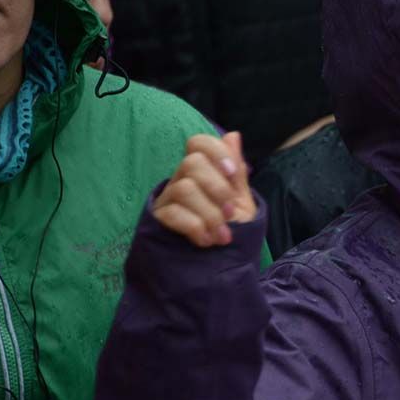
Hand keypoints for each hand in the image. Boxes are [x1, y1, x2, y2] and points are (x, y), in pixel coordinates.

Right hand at [153, 132, 257, 246]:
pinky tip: (206, 241)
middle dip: (217, 189)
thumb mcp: (241, 202)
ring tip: (222, 235)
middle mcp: (181, 180)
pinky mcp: (157, 220)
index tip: (232, 173)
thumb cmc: (230, 230)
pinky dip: (195, 227)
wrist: (219, 265)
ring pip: (184, 189)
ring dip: (210, 214)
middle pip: (191, 163)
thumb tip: (232, 134)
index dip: (216, 152)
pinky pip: (172, 214)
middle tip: (230, 212)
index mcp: (203, 173)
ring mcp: (167, 200)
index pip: (198, 143)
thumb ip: (237, 172)